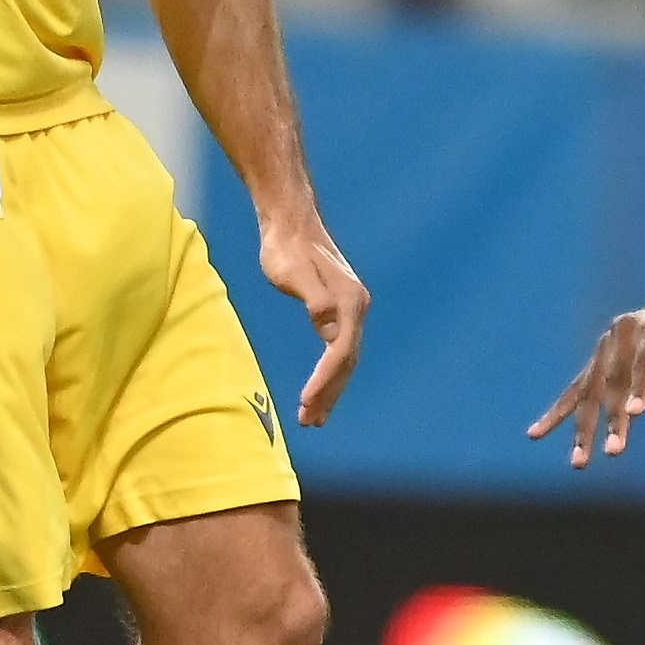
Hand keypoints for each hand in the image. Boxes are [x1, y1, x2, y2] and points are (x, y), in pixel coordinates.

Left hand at [259, 213, 367, 426]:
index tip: (305, 404)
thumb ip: (315, 300)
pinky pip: (339, 347)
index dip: (325, 381)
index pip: (341, 352)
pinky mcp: (340, 306)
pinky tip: (320, 384)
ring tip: (314, 415)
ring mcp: (351, 306)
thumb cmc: (287, 248)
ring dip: (331, 387)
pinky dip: (329, 371)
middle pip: (347, 360)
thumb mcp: (294, 274)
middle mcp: (357, 306)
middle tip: (310, 422)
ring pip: (345, 356)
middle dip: (329, 393)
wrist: (289, 221)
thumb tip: (329, 328)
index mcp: (350, 302)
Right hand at [527, 295, 644, 467]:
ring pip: (590, 392)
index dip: (639, 388)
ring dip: (584, 428)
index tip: (634, 414)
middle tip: (614, 451)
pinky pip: (573, 390)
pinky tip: (535, 433)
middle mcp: (622, 335)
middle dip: (612, 418)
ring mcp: (603, 347)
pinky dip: (556, 414)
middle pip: (614, 381)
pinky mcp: (593, 362)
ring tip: (580, 461)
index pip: (643, 363)